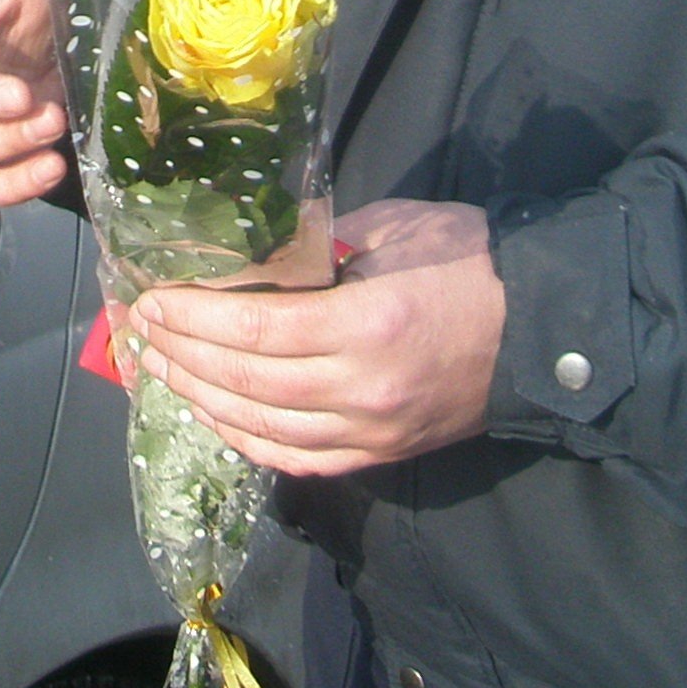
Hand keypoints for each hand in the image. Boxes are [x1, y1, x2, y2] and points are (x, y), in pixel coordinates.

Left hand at [128, 198, 505, 476]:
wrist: (544, 332)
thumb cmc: (473, 262)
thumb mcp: (396, 227)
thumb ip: (323, 240)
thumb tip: (259, 248)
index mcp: (367, 323)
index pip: (256, 329)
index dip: (194, 318)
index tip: (153, 301)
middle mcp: (363, 388)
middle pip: (248, 381)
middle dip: (184, 356)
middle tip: (142, 333)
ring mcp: (372, 430)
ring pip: (265, 428)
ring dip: (205, 399)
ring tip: (165, 370)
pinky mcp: (381, 453)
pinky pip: (299, 459)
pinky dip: (248, 441)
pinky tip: (217, 415)